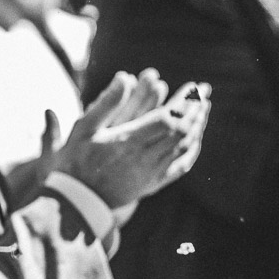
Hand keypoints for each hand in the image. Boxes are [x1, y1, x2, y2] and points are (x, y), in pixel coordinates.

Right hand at [55, 72, 210, 209]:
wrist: (76, 201)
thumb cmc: (74, 161)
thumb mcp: (83, 128)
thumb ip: (106, 103)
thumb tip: (124, 77)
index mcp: (128, 142)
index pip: (168, 118)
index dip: (184, 101)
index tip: (193, 86)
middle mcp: (145, 158)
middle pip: (182, 130)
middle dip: (195, 108)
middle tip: (204, 90)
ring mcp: (152, 173)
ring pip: (184, 146)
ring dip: (197, 125)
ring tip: (203, 108)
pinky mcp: (154, 184)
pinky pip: (182, 165)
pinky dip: (193, 148)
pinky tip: (196, 137)